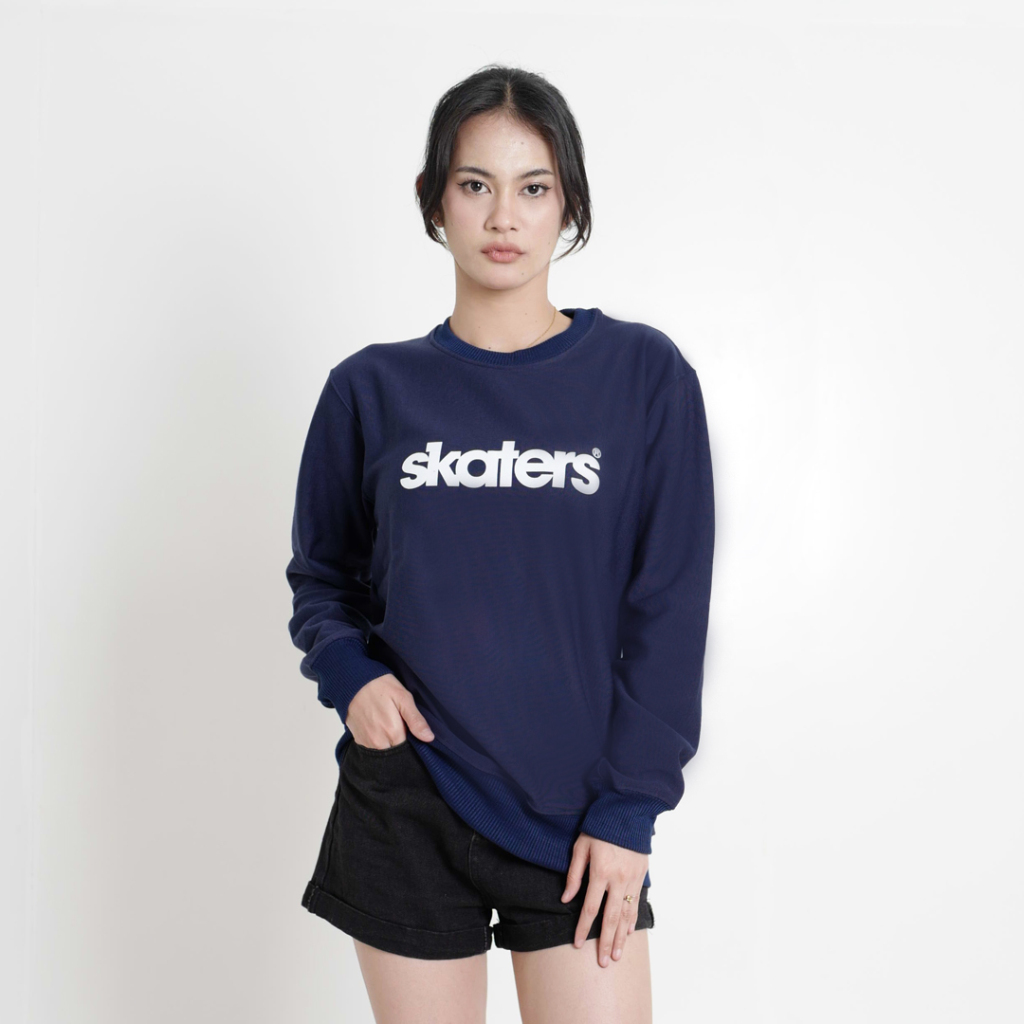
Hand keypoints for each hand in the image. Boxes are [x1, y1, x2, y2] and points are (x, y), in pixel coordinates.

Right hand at [345, 673, 434, 749]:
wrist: (354, 682)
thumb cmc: (381, 687)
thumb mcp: (403, 698)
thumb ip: (416, 720)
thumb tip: (429, 738)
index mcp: (393, 732)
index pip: (409, 750)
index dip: (413, 742)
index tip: (412, 732)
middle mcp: (379, 742)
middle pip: (396, 753)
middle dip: (401, 744)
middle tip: (401, 727)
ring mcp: (367, 743)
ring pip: (385, 753)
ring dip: (390, 745)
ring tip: (390, 727)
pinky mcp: (359, 741)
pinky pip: (373, 750)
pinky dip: (379, 744)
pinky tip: (380, 729)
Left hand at [561, 832, 648, 966]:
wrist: (627, 813)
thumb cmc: (599, 828)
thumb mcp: (580, 847)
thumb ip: (574, 874)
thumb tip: (566, 898)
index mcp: (600, 872)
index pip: (590, 908)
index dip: (583, 928)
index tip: (578, 944)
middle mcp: (618, 879)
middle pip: (611, 918)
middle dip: (606, 942)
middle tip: (603, 962)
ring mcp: (632, 879)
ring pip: (626, 914)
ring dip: (621, 937)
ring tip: (617, 955)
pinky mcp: (641, 875)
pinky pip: (637, 902)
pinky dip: (632, 919)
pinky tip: (629, 932)